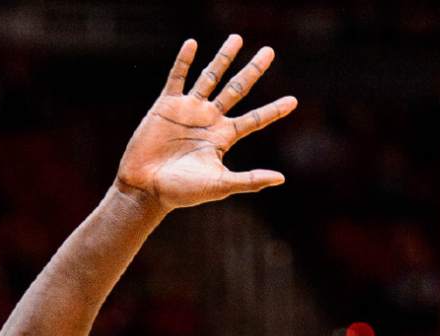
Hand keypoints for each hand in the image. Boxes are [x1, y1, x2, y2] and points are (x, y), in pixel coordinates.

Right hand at [115, 34, 296, 211]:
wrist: (146, 188)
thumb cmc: (182, 192)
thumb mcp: (220, 185)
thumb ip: (250, 180)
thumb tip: (281, 179)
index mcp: (222, 138)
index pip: (254, 120)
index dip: (273, 111)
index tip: (293, 101)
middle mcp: (208, 120)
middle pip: (237, 89)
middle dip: (253, 71)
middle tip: (269, 51)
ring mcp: (188, 111)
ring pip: (210, 77)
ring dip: (223, 58)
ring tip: (237, 38)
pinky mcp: (166, 106)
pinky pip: (177, 78)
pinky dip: (184, 61)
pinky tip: (192, 44)